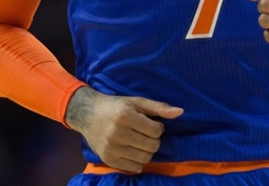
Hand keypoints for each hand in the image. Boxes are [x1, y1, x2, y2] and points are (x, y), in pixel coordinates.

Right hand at [64, 87, 183, 172]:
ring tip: (140, 142)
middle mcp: (117, 133)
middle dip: (154, 140)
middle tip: (146, 134)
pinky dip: (137, 161)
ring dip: (147, 151)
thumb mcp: (136, 102)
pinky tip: (132, 150)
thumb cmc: (116, 106)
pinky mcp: (108, 159)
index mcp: (125, 116)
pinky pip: (134, 168)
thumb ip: (158, 107)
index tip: (150, 124)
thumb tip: (180, 112)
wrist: (88, 115)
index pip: (156, 131)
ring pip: (145, 159)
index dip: (158, 127)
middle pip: (152, 146)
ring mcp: (112, 148)